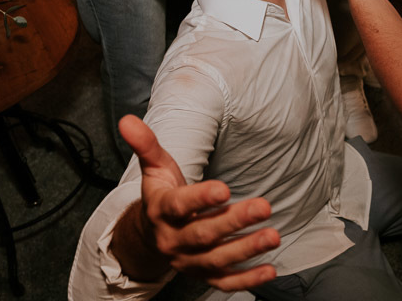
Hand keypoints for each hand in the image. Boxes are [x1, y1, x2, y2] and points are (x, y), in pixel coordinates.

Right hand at [112, 116, 279, 289]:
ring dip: (246, 249)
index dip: (201, 199)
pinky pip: (223, 281)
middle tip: (263, 207)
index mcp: (161, 210)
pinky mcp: (202, 275)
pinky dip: (246, 279)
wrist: (151, 236)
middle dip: (234, 221)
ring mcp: (188, 261)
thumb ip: (146, 144)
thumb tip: (128, 119)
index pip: (179, 206)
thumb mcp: (154, 168)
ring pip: (216, 259)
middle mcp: (173, 240)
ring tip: (273, 236)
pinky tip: (269, 269)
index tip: (225, 189)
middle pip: (203, 234)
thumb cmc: (162, 195)